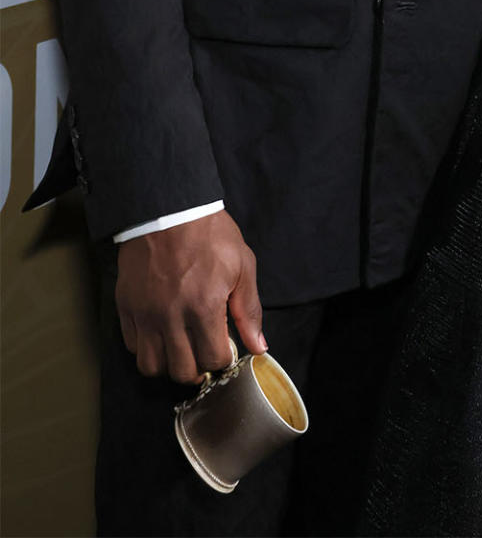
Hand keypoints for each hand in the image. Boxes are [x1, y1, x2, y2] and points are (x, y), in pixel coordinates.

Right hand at [115, 210, 265, 383]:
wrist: (170, 207)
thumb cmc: (209, 233)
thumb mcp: (242, 265)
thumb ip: (249, 310)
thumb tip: (258, 346)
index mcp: (204, 306)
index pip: (214, 358)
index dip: (224, 359)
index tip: (225, 349)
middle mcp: (172, 316)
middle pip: (182, 371)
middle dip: (198, 369)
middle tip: (203, 355)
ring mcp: (146, 313)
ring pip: (151, 366)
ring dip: (168, 365)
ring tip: (180, 350)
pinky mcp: (127, 306)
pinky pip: (131, 345)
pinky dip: (146, 348)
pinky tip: (160, 334)